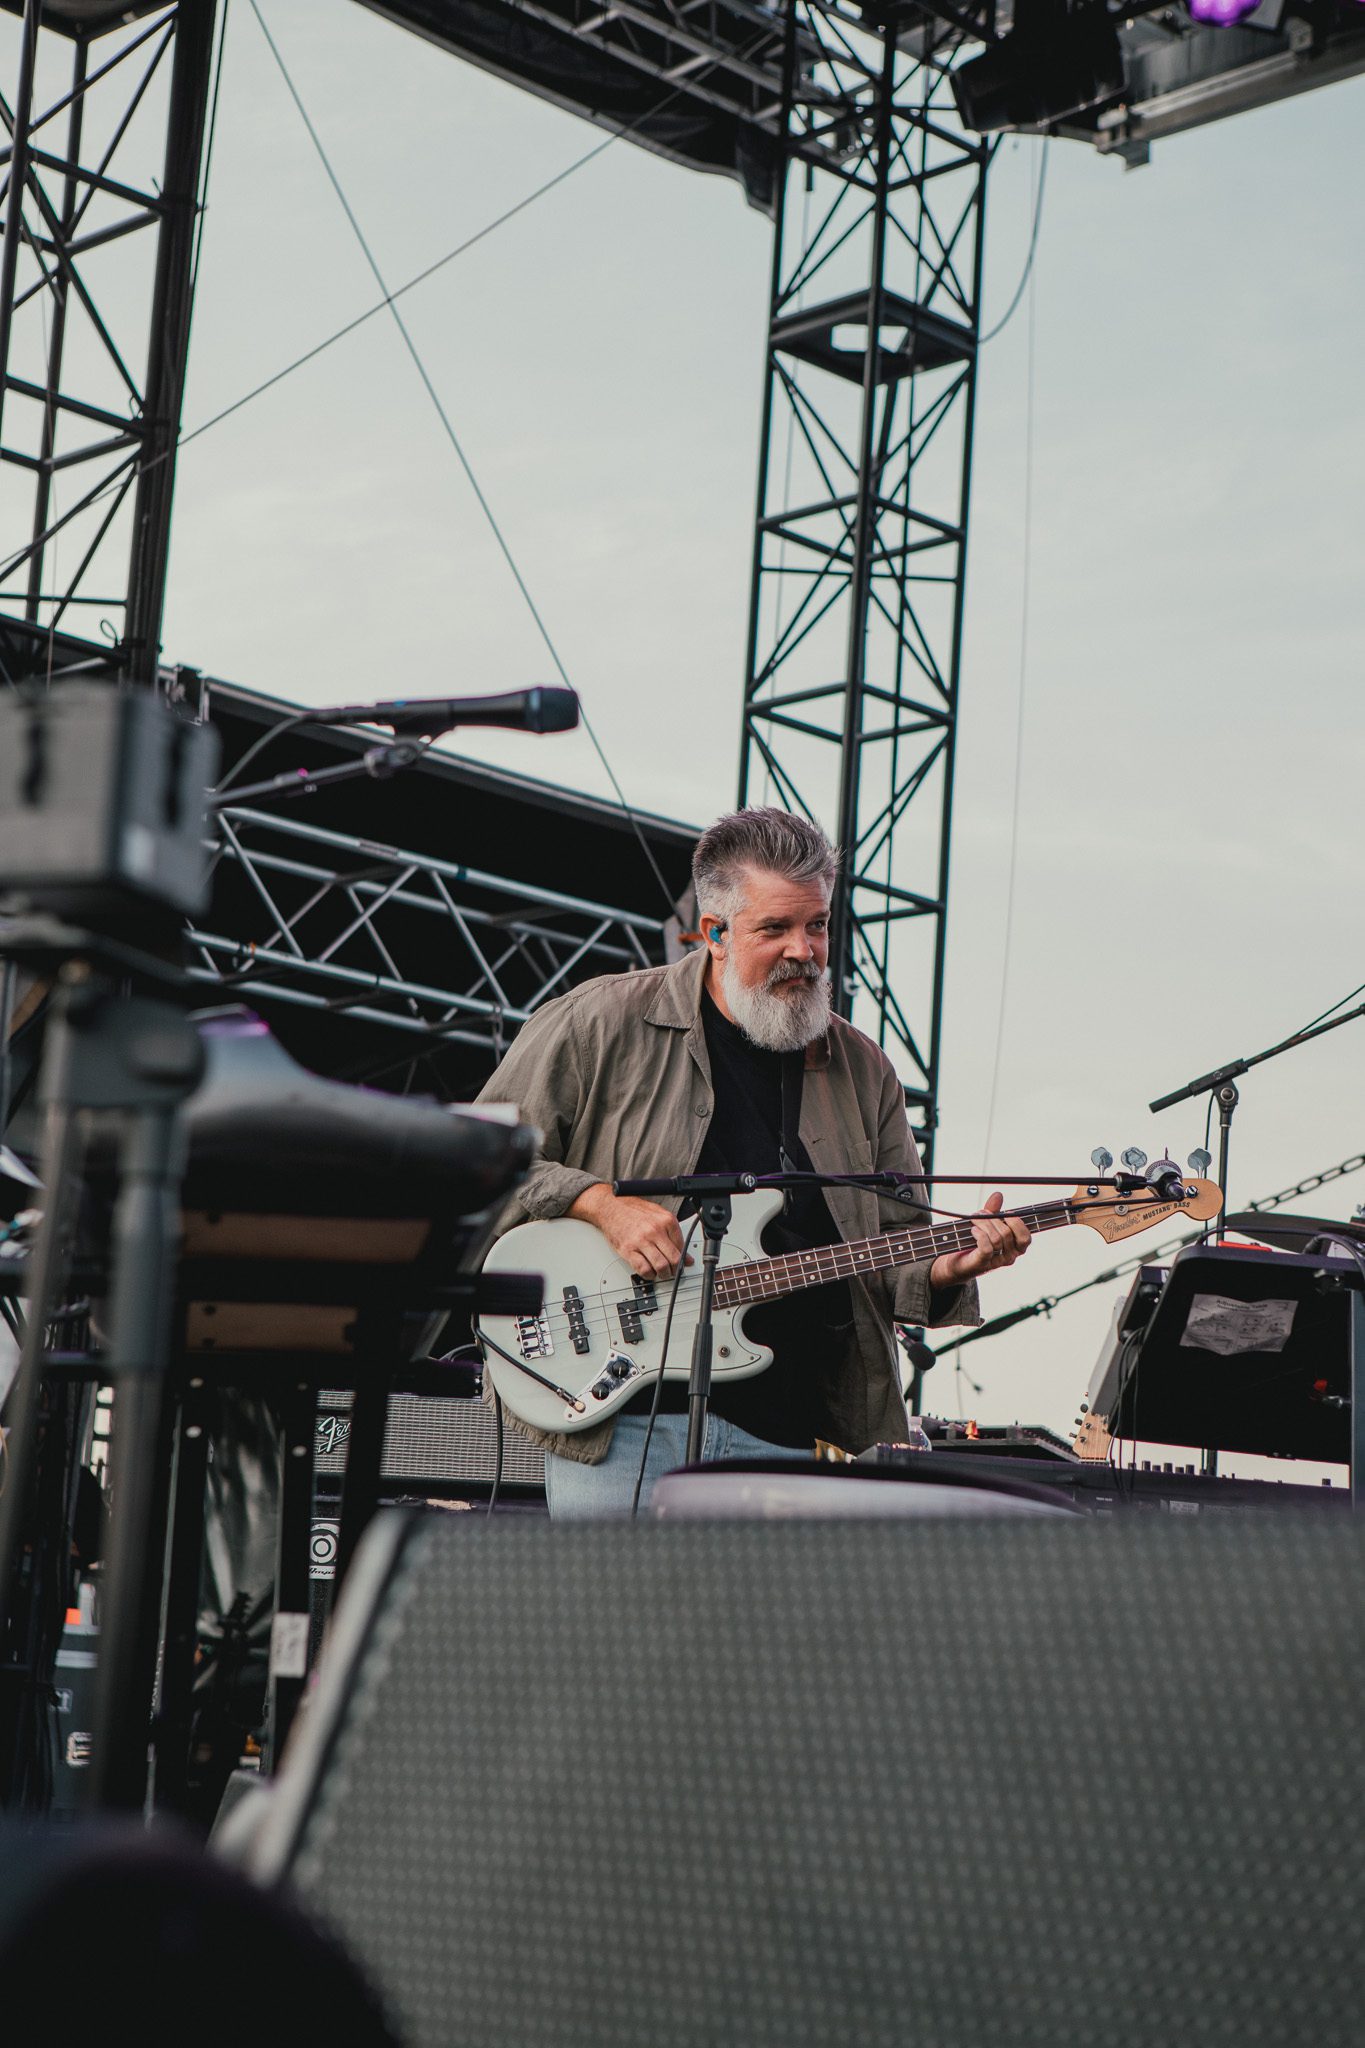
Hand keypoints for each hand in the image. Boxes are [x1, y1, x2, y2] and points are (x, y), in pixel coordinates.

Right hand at [569, 1184, 687, 1278]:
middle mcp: (655, 1230)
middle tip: (673, 1270)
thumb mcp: (658, 1214)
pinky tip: (649, 1271)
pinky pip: (643, 1269)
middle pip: (674, 1258)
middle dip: (676, 1269)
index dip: (683, 1257)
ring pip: (661, 1266)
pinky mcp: (628, 1249)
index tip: (682, 1262)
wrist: (610, 1206)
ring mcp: (641, 1240)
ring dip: (664, 1274)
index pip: (682, 1246)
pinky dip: (649, 1275)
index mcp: (666, 1220)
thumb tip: (685, 1254)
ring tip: (661, 1273)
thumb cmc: (633, 1210)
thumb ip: (673, 1233)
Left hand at [928, 1190, 1029, 1292]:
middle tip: (981, 1213)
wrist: (957, 1261)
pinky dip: (980, 1235)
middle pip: (1007, 1233)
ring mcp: (996, 1261)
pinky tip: (973, 1230)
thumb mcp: (986, 1223)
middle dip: (993, 1219)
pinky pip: (987, 1247)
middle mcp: (1009, 1256)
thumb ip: (994, 1210)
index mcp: (1015, 1248)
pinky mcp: (982, 1263)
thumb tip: (998, 1195)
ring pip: (997, 1238)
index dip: (1017, 1223)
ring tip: (974, 1220)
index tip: (1006, 1213)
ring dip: (983, 1224)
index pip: (1025, 1237)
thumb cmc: (975, 1242)